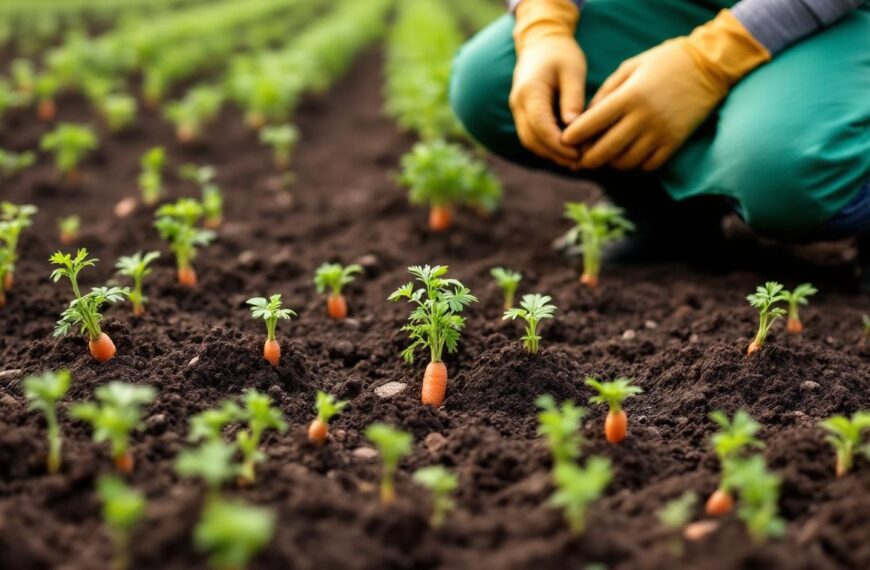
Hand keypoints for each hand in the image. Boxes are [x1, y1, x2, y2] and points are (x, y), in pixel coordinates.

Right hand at [510, 36, 584, 167]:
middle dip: (555, 154)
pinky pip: (531, 136)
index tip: (578, 154)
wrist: (541, 43)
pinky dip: (546, 146)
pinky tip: (565, 151)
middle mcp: (518, 103)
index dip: (558, 144)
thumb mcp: (573, 71)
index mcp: (530, 91)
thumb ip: (573, 98)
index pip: (540, 125)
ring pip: (529, 141)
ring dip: (550, 153)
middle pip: (532, 139)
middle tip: (579, 162)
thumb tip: (574, 127)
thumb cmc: (561, 54)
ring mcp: (517, 109)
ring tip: (574, 161)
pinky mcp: (522, 114)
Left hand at [562, 40, 723, 171]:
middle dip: (588, 159)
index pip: (591, 124)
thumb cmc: (664, 62)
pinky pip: (649, 165)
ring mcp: (660, 133)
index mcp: (628, 97)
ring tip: (607, 155)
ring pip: (625, 162)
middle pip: (605, 151)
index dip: (573, 136)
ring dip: (612, 163)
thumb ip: (605, 92)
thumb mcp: (629, 68)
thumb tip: (586, 117)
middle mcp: (643, 118)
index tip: (565, 140)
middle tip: (581, 158)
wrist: (709, 65)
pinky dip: (636, 165)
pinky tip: (632, 155)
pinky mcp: (675, 143)